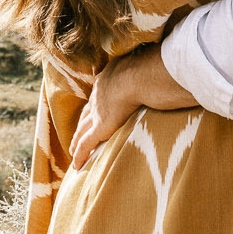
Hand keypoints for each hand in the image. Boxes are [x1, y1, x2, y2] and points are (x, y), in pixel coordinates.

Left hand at [68, 49, 146, 169]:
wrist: (139, 76)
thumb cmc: (148, 69)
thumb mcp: (144, 67)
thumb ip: (147, 72)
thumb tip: (159, 74)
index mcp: (108, 78)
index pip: (100, 94)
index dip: (95, 104)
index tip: (94, 109)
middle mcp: (98, 94)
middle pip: (87, 112)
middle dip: (82, 123)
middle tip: (78, 132)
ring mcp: (97, 111)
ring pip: (82, 129)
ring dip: (76, 140)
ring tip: (73, 150)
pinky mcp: (99, 127)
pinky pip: (85, 144)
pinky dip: (80, 155)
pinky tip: (76, 166)